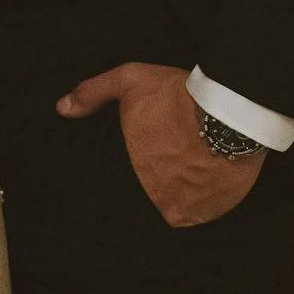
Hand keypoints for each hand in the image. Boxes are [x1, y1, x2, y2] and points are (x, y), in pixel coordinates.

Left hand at [57, 62, 264, 227]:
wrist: (231, 111)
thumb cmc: (177, 97)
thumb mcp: (129, 83)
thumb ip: (94, 94)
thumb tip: (62, 108)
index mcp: (135, 175)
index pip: (131, 180)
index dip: (144, 163)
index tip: (154, 149)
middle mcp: (160, 201)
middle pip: (158, 190)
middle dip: (165, 173)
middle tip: (177, 149)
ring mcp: (191, 209)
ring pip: (183, 199)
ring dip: (188, 185)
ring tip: (195, 159)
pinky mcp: (218, 210)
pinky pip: (208, 205)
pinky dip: (209, 191)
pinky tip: (209, 168)